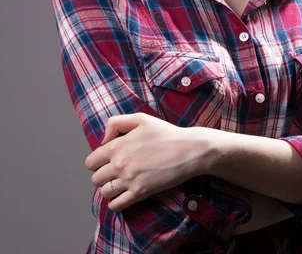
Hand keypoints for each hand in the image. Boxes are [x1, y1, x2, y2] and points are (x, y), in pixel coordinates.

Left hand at [84, 113, 211, 210]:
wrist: (188, 150)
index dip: (98, 161)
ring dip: (109, 189)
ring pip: (104, 192)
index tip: (108, 161)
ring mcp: (129, 180)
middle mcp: (119, 164)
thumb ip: (116, 123)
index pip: (91, 162)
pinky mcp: (140, 193)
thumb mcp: (140, 119)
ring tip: (120, 183)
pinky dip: (116, 202)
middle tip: (115, 172)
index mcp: (117, 146)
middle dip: (103, 175)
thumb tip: (103, 140)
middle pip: (95, 179)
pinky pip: (116, 205)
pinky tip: (123, 195)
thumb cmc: (165, 133)